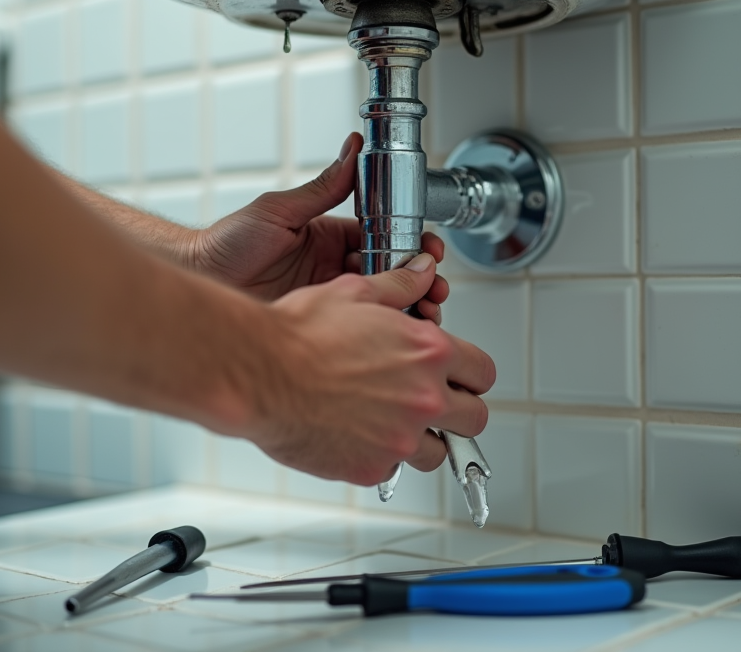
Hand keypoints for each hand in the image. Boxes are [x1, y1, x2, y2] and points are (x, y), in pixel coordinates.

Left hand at [197, 132, 447, 320]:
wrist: (198, 281)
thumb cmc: (226, 244)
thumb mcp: (280, 211)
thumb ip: (324, 187)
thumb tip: (352, 149)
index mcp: (330, 238)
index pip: (386, 239)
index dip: (413, 247)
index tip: (430, 251)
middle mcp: (334, 269)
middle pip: (392, 276)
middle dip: (421, 283)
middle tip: (435, 289)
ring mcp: (327, 300)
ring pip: (381, 307)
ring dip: (408, 309)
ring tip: (426, 314)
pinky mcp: (317, 328)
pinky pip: (357, 332)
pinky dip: (382, 333)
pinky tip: (397, 335)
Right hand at [241, 253, 493, 485]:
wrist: (258, 372)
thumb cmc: (297, 334)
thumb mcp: (355, 293)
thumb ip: (398, 286)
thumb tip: (421, 272)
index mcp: (428, 352)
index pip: (482, 372)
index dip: (470, 373)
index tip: (460, 377)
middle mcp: (423, 398)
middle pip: (474, 418)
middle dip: (459, 410)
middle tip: (437, 404)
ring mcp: (399, 438)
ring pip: (438, 452)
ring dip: (424, 439)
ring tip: (396, 424)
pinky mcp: (370, 467)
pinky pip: (391, 468)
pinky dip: (380, 456)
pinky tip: (358, 435)